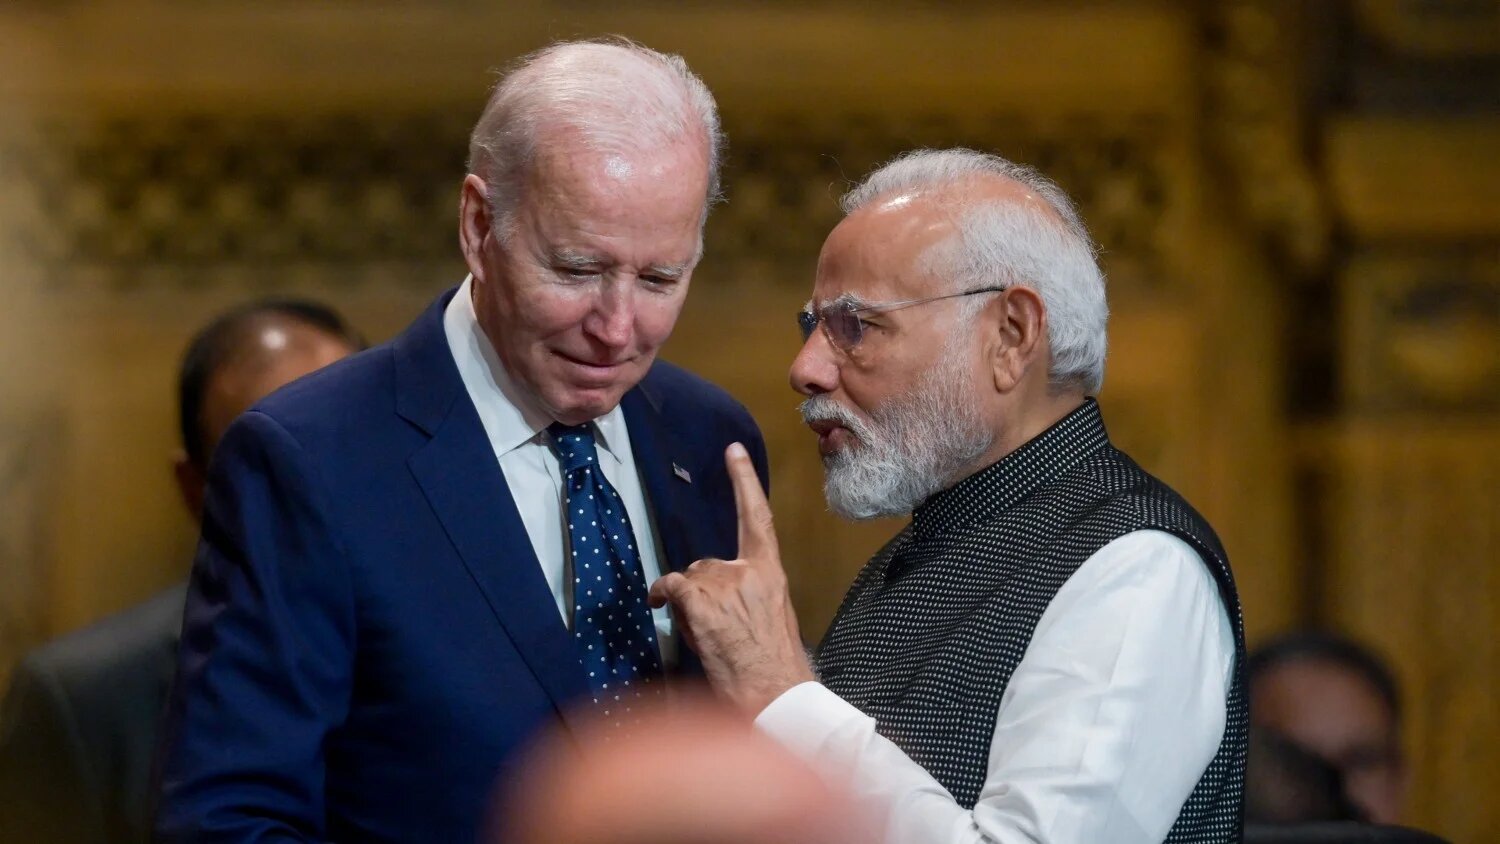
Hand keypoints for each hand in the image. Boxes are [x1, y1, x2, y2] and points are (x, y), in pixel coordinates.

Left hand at [649, 443, 815, 715]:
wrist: (775, 695)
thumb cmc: (774, 668)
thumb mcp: (773, 618)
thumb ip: (749, 594)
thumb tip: (717, 595)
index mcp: (772, 573)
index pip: (757, 518)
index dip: (743, 482)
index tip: (732, 451)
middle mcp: (750, 571)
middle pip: (706, 563)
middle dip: (701, 591)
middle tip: (712, 626)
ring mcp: (726, 584)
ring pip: (689, 580)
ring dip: (688, 604)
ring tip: (706, 636)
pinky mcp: (703, 601)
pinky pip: (672, 586)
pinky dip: (664, 596)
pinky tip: (663, 608)